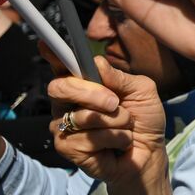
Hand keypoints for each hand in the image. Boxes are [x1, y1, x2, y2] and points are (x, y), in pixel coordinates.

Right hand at [49, 57, 165, 185]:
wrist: (150, 151)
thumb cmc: (144, 118)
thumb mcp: (142, 90)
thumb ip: (120, 77)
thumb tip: (97, 64)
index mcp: (84, 84)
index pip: (62, 66)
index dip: (52, 54)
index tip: (44, 42)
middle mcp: (67, 102)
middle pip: (61, 87)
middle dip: (93, 93)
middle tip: (115, 102)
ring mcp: (64, 125)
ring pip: (82, 115)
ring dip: (116, 121)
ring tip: (125, 127)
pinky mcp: (67, 148)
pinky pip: (89, 138)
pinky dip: (114, 138)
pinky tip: (119, 144)